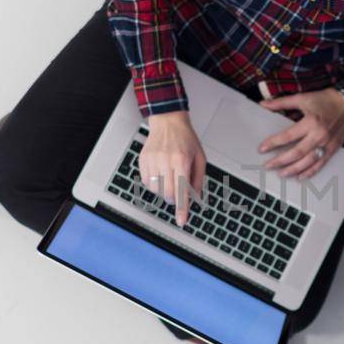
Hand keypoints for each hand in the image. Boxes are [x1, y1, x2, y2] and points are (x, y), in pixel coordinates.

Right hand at [139, 111, 206, 226]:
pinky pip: (146, 182)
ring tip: (169, 178)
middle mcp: (166, 160)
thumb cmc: (186, 139)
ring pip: (155, 189)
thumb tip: (195, 199)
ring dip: (163, 191)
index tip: (181, 221)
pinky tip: (160, 174)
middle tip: (177, 194)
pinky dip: (154, 184)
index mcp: (182, 160)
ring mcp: (152, 160)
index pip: (182, 190)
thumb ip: (198, 180)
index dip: (182, 208)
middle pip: (167, 193)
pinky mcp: (143, 160)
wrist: (168, 122)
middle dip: (173, 199)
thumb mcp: (200, 158)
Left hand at [258, 88, 343, 178]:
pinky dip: (310, 172)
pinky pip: (321, 164)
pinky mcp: (333, 148)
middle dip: (280, 161)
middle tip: (268, 165)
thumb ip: (282, 102)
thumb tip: (263, 104)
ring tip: (281, 173)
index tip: (262, 149)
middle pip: (297, 153)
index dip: (273, 143)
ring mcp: (327, 144)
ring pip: (308, 162)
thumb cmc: (325, 99)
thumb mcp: (302, 98)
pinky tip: (300, 176)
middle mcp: (319, 135)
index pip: (287, 136)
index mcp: (310, 122)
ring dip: (293, 170)